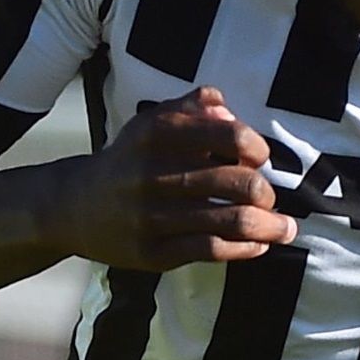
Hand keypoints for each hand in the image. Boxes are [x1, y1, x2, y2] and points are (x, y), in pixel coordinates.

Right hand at [66, 87, 297, 270]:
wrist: (74, 207)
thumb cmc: (129, 160)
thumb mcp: (151, 124)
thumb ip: (190, 108)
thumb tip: (227, 109)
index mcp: (157, 134)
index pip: (228, 134)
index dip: (255, 147)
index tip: (259, 158)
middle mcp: (153, 173)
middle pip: (236, 182)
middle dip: (265, 192)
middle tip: (268, 197)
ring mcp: (152, 216)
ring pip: (230, 221)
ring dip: (269, 226)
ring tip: (286, 228)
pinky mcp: (153, 251)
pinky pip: (211, 250)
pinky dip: (244, 248)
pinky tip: (259, 244)